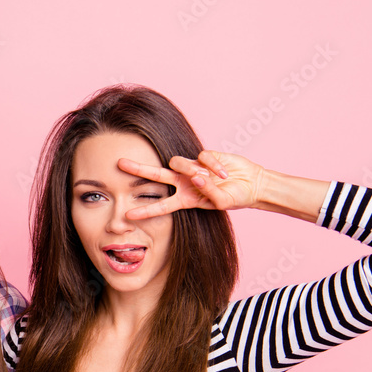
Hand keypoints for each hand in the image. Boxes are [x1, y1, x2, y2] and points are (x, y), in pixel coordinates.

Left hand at [120, 150, 265, 219]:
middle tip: (120, 164)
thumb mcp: (220, 203)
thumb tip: (196, 177)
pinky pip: (202, 158)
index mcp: (184, 199)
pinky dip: (215, 166)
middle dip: (138, 169)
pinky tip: (225, 173)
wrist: (251, 185)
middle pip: (156, 175)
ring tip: (215, 178)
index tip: (128, 215)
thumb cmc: (233, 197)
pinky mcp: (203, 156)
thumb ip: (208, 192)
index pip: (160, 206)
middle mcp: (184, 183)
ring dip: (193, 171)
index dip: (145, 211)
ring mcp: (192, 168)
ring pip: (179, 164)